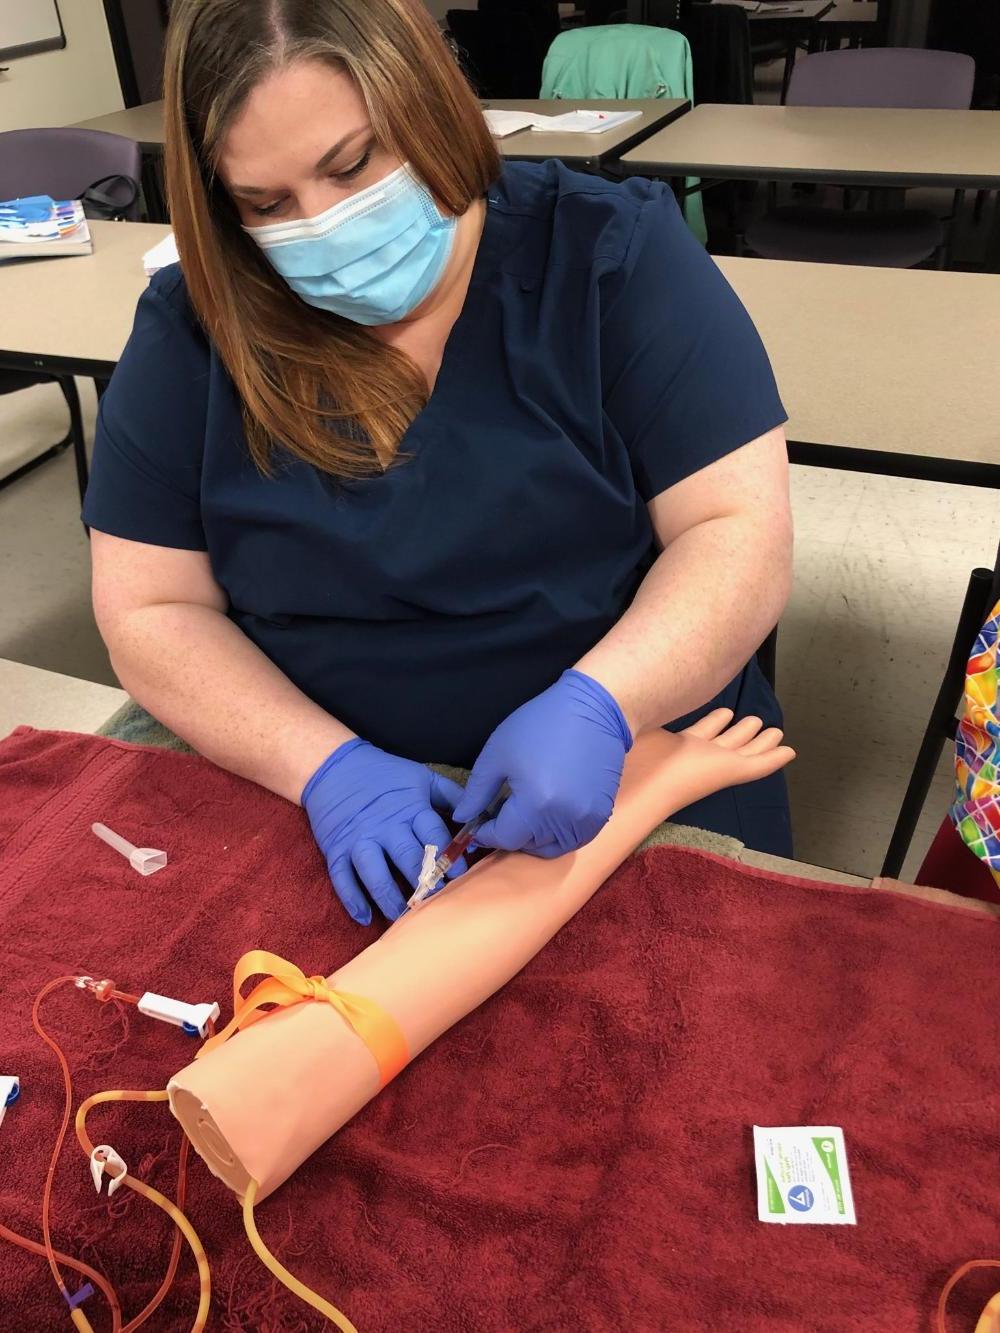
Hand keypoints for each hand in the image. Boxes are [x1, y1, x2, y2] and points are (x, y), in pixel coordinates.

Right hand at [302, 740, 465, 923]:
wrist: (334, 766)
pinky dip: (352, 900)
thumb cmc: (384, 774)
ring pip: (374, 872)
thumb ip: (451, 796)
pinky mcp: (335, 850)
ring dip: (389, 897)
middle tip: (437, 900)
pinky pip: (342, 878)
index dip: (448, 855)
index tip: (460, 875)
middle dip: (424, 881)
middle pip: (406, 857)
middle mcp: (384, 826)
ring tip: (403, 915)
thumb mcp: (421, 778)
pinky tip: (364, 918)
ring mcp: (358, 839)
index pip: (432, 834)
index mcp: (409, 808)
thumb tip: (476, 821)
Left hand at [453, 669, 631, 857]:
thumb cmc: (540, 724)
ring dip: (533, 838)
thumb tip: (462, 819)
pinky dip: (558, 835)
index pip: (504, 838)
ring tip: (526, 813)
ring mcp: (587, 820)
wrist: (594, 709)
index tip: (479, 823)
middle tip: (502, 812)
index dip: (486, 834)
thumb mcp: (498, 753)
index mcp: (535, 803)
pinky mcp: (602, 815)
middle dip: (509, 834)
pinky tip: (549, 813)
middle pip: (527, 845)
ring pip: (551, 847)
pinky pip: (574, 840)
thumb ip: (477, 791)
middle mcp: (563, 819)